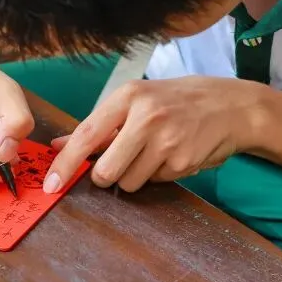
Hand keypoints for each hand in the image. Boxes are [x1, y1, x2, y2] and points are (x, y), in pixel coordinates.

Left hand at [45, 77, 271, 193]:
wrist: (231, 106)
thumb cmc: (176, 101)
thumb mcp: (137, 100)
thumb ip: (100, 124)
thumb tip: (60, 146)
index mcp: (128, 96)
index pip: (86, 135)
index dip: (65, 164)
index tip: (50, 185)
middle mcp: (146, 117)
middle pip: (105, 171)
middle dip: (107, 175)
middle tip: (121, 160)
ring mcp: (166, 141)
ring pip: (129, 182)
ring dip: (135, 175)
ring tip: (154, 151)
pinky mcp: (183, 162)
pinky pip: (155, 183)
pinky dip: (159, 175)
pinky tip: (173, 154)